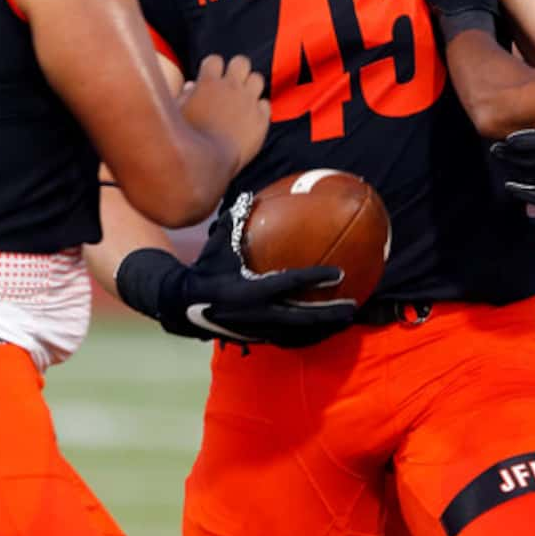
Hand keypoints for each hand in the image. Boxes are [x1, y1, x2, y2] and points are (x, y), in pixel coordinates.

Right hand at [116, 208, 356, 347]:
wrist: (182, 305)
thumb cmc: (205, 268)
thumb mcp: (218, 243)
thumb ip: (235, 220)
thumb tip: (250, 195)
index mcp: (248, 289)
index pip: (289, 283)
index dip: (315, 278)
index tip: (338, 272)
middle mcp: (256, 314)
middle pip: (301, 317)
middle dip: (328, 314)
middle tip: (352, 306)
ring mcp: (257, 330)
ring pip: (298, 334)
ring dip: (323, 329)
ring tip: (345, 322)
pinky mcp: (257, 339)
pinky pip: (288, 340)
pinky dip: (308, 336)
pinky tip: (323, 330)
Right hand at [181, 54, 269, 172]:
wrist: (208, 164)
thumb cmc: (187, 140)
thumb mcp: (177, 114)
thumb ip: (184, 96)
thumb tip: (190, 87)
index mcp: (208, 82)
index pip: (215, 60)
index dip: (212, 68)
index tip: (210, 79)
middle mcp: (231, 87)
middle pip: (241, 61)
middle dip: (237, 70)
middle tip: (231, 84)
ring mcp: (248, 102)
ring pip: (257, 79)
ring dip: (250, 86)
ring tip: (243, 99)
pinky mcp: (261, 119)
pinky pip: (266, 104)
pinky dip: (259, 109)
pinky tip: (250, 118)